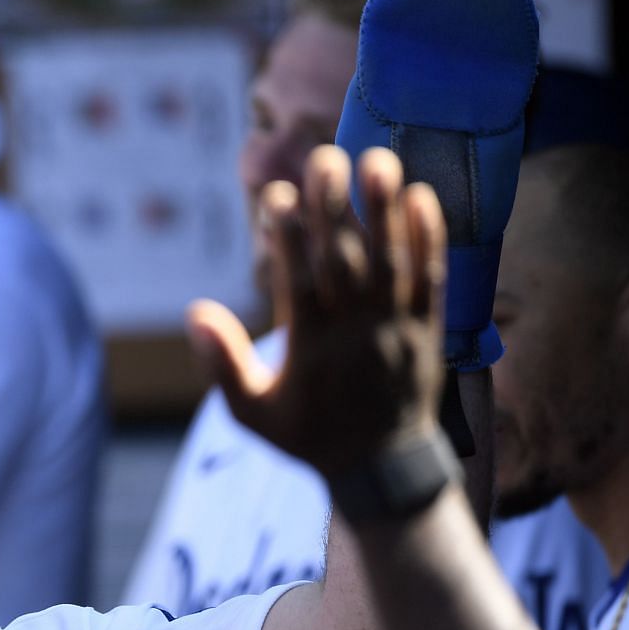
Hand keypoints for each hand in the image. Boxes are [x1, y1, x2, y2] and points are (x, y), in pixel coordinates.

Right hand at [187, 145, 446, 479]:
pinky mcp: (429, 329)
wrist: (383, 471)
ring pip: (392, 262)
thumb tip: (196, 312)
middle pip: (346, 261)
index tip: (276, 195)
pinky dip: (428, 239)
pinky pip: (432, 279)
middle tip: (325, 158)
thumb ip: (224, 364)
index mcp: (311, 349)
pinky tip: (423, 196)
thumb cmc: (309, 436)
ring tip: (377, 159)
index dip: (288, 237)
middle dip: (335, 209)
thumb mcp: (253, 414)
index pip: (299, 283)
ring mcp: (397, 328)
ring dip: (385, 210)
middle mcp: (356, 332)